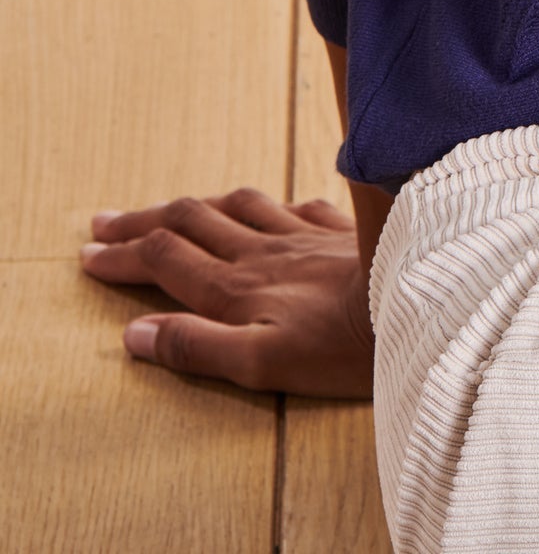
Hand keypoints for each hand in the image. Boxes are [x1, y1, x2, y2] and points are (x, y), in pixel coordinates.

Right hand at [80, 187, 375, 397]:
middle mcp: (264, 251)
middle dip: (142, 222)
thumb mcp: (260, 364)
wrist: (420, 301)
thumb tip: (135, 335)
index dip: (122, 257)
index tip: (88, 255)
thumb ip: (196, 347)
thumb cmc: (344, 346)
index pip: (164, 259)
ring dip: (197, 205)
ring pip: (237, 206)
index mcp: (237, 286)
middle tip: (106, 221)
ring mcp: (304, 234)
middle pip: (190, 222)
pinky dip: (268, 205)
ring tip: (176, 206)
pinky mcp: (343, 228)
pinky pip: (294, 205)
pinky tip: (273, 207)